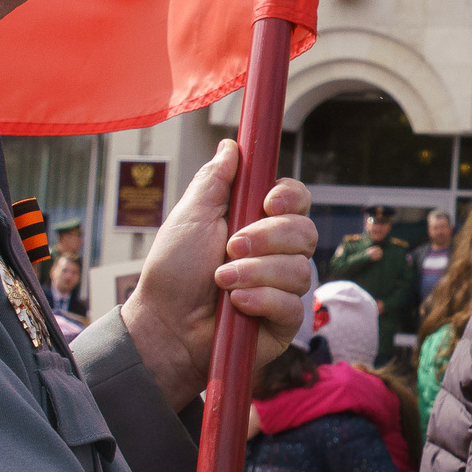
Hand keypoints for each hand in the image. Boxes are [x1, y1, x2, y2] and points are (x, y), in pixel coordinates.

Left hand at [122, 141, 317, 405]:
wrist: (165, 325)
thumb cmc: (173, 271)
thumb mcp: (190, 216)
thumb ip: (214, 180)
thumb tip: (231, 145)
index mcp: (258, 222)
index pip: (297, 199)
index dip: (290, 197)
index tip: (267, 201)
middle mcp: (276, 253)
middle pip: (306, 231)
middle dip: (267, 238)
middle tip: (229, 247)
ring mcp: (283, 287)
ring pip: (299, 269)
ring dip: (255, 272)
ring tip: (221, 281)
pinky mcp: (284, 321)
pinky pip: (293, 304)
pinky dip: (260, 300)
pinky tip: (236, 304)